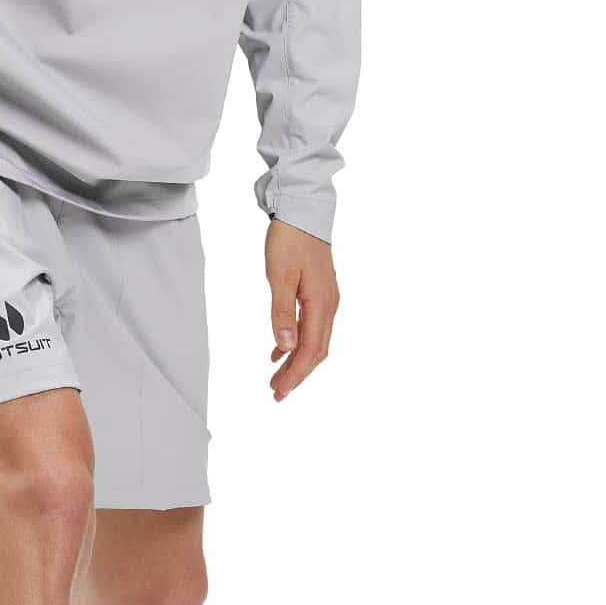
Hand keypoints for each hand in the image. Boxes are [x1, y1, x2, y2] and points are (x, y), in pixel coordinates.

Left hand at [265, 218, 338, 399]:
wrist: (302, 210)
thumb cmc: (290, 239)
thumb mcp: (279, 276)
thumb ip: (282, 312)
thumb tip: (286, 347)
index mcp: (322, 304)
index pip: (312, 350)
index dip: (297, 374)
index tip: (281, 391)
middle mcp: (329, 305)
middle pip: (316, 350)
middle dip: (297, 374)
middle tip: (277, 393)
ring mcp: (326, 299)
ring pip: (314, 340)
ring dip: (296, 361)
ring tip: (276, 379)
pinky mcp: (319, 293)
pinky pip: (310, 326)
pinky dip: (295, 342)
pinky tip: (279, 351)